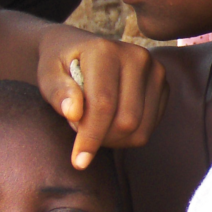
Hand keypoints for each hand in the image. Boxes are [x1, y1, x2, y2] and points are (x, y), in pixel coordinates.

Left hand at [36, 25, 167, 168]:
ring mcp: (155, 70)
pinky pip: (150, 126)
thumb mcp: (47, 74)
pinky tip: (112, 124)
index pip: (103, 104)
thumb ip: (57, 91)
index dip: (90, 137)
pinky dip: (129, 136)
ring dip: (115, 140)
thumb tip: (74, 112)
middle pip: (127, 120)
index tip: (78, 162)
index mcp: (106, 51)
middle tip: (80, 133)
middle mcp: (137, 57)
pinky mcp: (164, 84)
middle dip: (102, 139)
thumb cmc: (62, 64)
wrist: (84, 49)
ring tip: (95, 127)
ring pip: (141, 127)